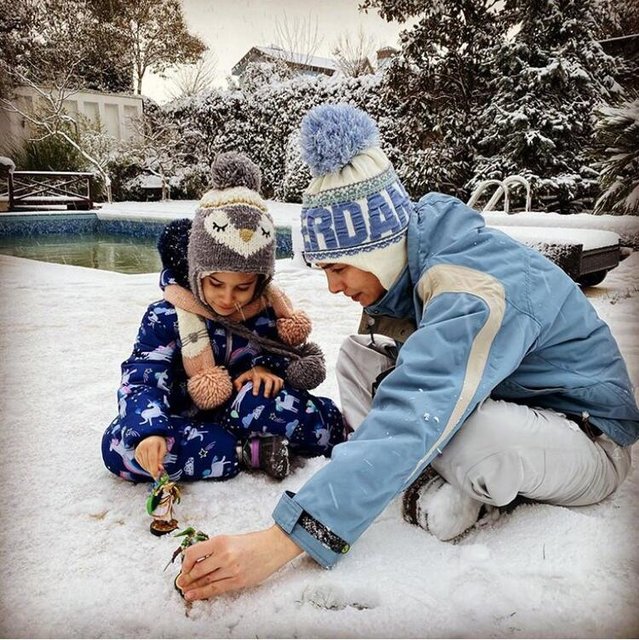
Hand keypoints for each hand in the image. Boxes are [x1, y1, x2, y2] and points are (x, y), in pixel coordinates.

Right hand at [134, 435, 166, 478]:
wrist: (150, 436)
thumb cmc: (159, 442)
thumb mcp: (163, 447)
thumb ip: (161, 458)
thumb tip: (159, 468)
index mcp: (151, 444)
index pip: (152, 459)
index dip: (154, 468)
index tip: (157, 476)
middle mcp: (143, 447)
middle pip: (147, 463)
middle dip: (152, 471)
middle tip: (158, 475)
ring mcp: (138, 450)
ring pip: (144, 465)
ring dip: (150, 469)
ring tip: (155, 469)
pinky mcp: (136, 454)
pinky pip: (141, 464)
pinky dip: (146, 467)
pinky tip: (150, 465)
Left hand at [175, 525, 301, 600]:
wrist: (273, 546)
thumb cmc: (252, 542)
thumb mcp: (230, 539)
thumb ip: (213, 549)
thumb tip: (196, 561)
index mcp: (221, 541)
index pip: (193, 553)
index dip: (185, 562)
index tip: (184, 566)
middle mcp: (224, 555)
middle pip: (197, 570)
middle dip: (187, 577)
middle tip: (181, 581)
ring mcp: (231, 570)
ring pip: (206, 582)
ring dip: (193, 587)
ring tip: (185, 591)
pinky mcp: (238, 581)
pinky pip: (216, 589)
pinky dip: (203, 593)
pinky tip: (194, 595)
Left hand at [234, 366, 283, 397]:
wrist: (260, 368)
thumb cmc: (251, 375)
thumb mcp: (243, 377)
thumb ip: (238, 382)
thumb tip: (238, 389)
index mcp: (257, 374)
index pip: (257, 380)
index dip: (256, 387)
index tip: (255, 394)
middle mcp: (266, 375)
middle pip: (270, 381)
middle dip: (268, 389)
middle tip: (266, 397)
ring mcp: (273, 376)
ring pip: (277, 381)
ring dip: (276, 389)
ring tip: (272, 397)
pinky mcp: (277, 378)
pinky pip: (281, 382)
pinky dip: (280, 388)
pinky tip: (277, 394)